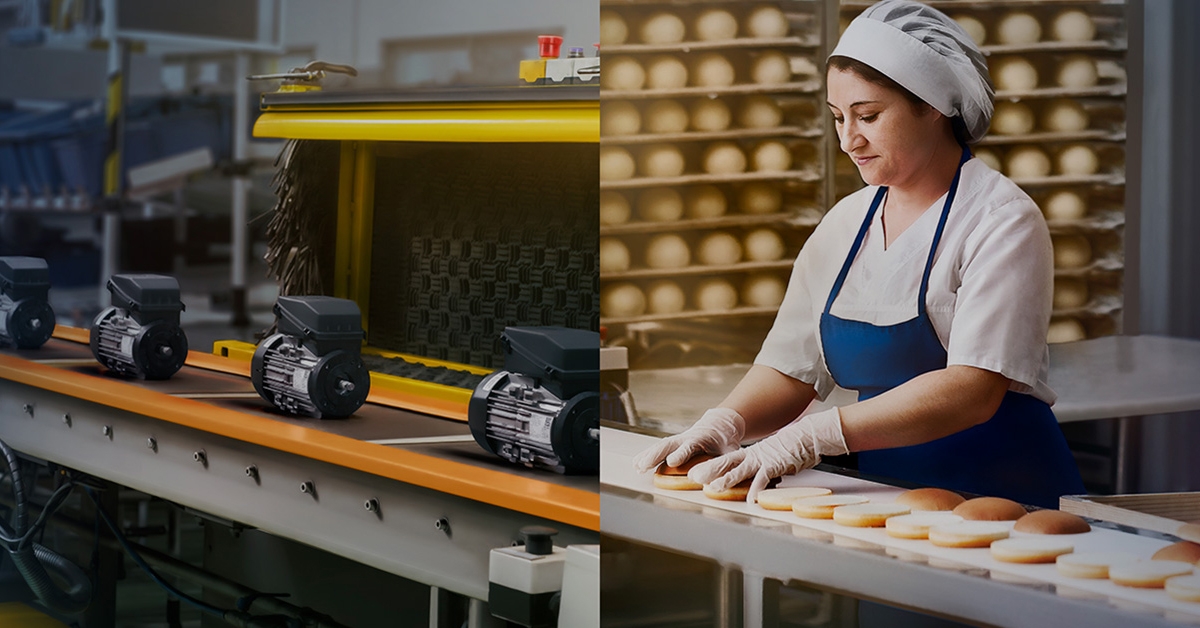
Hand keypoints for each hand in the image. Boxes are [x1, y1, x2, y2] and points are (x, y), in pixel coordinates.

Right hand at [632, 407, 745, 472]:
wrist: (719, 425)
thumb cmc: (726, 442)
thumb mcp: (730, 453)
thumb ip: (724, 465)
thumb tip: (716, 482)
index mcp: (700, 439)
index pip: (689, 446)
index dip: (680, 454)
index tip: (671, 462)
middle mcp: (686, 438)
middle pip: (668, 445)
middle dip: (655, 455)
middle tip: (644, 465)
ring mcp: (677, 440)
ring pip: (660, 446)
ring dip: (648, 456)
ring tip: (636, 467)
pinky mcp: (673, 444)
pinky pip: (658, 449)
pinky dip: (647, 455)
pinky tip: (637, 464)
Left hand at [688, 407, 847, 502]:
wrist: (807, 436)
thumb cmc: (791, 448)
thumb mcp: (770, 457)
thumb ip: (759, 467)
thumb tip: (753, 478)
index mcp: (750, 454)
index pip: (726, 460)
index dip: (709, 466)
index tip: (694, 472)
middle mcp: (752, 456)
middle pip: (726, 462)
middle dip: (709, 470)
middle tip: (692, 477)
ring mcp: (762, 460)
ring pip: (740, 470)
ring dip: (727, 480)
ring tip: (714, 488)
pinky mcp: (775, 465)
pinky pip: (763, 479)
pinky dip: (757, 489)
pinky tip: (751, 499)